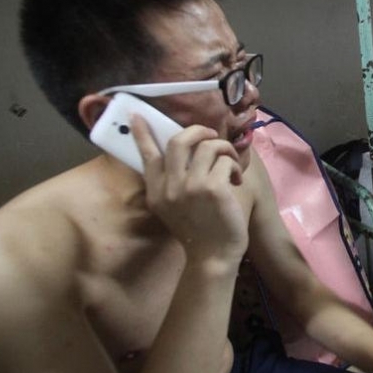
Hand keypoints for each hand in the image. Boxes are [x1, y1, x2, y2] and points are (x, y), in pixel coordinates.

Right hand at [131, 116, 249, 263]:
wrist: (212, 257)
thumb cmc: (199, 230)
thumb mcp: (173, 208)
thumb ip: (171, 183)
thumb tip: (185, 153)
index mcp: (156, 191)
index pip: (147, 155)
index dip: (141, 133)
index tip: (136, 116)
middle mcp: (169, 186)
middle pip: (179, 140)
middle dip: (199, 131)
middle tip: (212, 136)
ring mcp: (190, 186)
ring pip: (208, 146)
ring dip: (225, 149)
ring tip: (230, 164)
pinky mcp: (213, 189)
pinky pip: (225, 161)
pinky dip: (235, 167)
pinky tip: (236, 180)